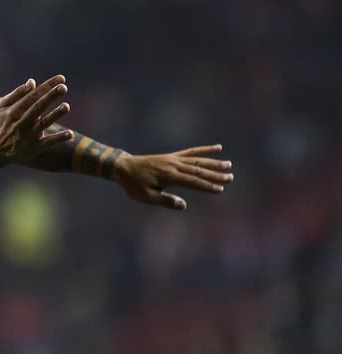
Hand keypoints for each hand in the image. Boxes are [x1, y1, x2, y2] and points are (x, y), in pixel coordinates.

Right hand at [0, 76, 73, 163]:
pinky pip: (48, 142)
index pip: (33, 95)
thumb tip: (32, 82)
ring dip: (55, 115)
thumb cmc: (3, 123)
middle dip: (50, 96)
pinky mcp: (35, 147)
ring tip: (66, 106)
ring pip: (44, 123)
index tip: (61, 78)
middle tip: (63, 87)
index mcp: (14, 110)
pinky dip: (59, 138)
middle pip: (38, 107)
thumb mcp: (4, 107)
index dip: (47, 86)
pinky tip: (70, 134)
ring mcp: (29, 135)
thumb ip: (17, 93)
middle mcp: (22, 122)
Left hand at [112, 144, 233, 209]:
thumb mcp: (146, 197)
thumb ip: (165, 201)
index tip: (220, 189)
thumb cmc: (134, 185)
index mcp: (168, 175)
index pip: (192, 181)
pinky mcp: (172, 156)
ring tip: (228, 165)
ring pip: (197, 160)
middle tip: (230, 178)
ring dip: (213, 162)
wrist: (123, 167)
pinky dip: (204, 150)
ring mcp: (173, 159)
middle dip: (215, 174)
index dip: (206, 185)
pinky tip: (217, 148)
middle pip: (198, 170)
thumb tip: (184, 205)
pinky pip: (191, 152)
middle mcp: (173, 165)